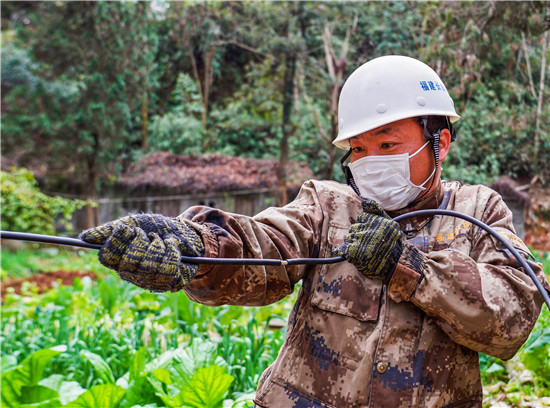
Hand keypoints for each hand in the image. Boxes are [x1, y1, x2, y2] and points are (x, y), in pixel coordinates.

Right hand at [80, 214, 204, 291]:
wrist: (185, 233)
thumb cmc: (156, 228)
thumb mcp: (133, 224)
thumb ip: (110, 230)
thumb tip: (84, 237)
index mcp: (120, 260)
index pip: (107, 258)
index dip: (116, 242)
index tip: (126, 227)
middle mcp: (132, 274)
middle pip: (128, 262)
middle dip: (141, 242)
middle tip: (149, 233)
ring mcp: (150, 281)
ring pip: (149, 266)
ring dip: (158, 245)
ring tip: (162, 240)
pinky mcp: (169, 283)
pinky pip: (168, 268)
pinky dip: (172, 250)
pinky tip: (173, 245)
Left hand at [334, 199, 403, 282]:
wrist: (394, 264)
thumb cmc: (392, 243)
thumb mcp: (389, 223)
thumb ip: (375, 210)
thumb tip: (364, 200)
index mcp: (374, 221)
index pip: (361, 218)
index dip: (365, 226)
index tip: (372, 233)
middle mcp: (366, 229)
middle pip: (354, 228)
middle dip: (359, 234)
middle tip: (369, 243)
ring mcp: (359, 240)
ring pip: (348, 237)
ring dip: (353, 243)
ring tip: (364, 250)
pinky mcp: (352, 252)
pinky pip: (343, 248)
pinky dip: (344, 251)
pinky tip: (350, 254)